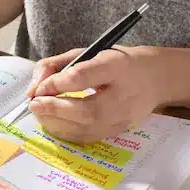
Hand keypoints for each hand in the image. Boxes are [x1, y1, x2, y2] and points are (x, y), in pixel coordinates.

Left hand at [27, 46, 166, 142]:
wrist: (156, 78)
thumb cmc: (117, 62)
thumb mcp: (88, 52)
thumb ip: (56, 65)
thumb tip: (33, 88)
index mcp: (117, 66)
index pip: (84, 76)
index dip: (58, 83)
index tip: (40, 87)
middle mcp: (125, 94)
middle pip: (87, 110)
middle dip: (54, 109)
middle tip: (34, 105)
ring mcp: (125, 116)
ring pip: (87, 128)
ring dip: (57, 123)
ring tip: (40, 113)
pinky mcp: (121, 130)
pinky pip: (90, 137)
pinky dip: (67, 132)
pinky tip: (55, 123)